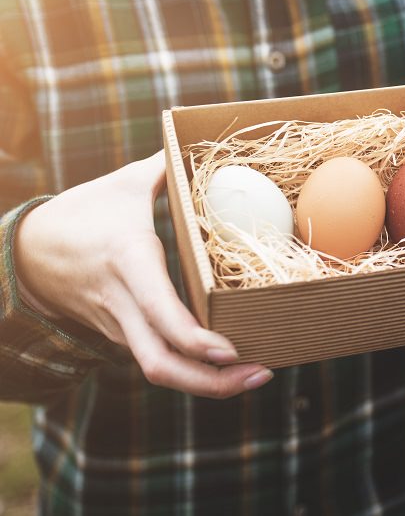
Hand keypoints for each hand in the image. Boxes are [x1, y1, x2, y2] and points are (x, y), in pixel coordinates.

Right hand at [13, 151, 272, 398]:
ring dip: (208, 383)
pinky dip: (193, 369)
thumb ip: (167, 167)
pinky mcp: (122, 335)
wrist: (22, 254)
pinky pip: (158, 358)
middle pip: (162, 366)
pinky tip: (231, 363)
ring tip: (257, 375)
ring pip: (160, 370)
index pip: (162, 316)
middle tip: (263, 376)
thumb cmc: (81, 214)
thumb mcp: (123, 185)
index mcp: (129, 263)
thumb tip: (199, 139)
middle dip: (213, 383)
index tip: (233, 350)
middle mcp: (124, 305)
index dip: (197, 341)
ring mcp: (120, 327)